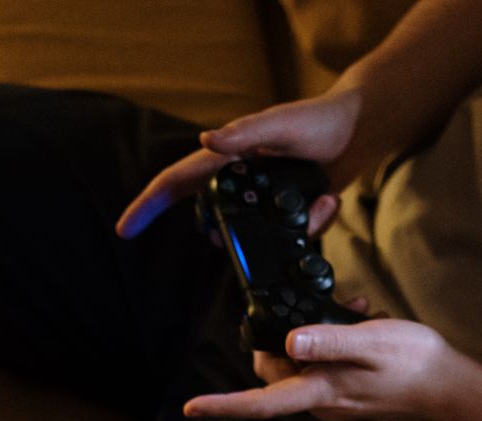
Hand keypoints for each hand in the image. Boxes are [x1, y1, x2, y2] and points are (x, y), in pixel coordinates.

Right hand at [116, 86, 365, 238]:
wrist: (356, 132)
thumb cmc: (319, 121)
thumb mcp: (282, 124)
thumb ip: (245, 134)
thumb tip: (208, 142)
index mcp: (226, 157)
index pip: (175, 182)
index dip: (148, 207)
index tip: (124, 231)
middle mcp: (237, 180)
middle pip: (210, 219)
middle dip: (228, 233)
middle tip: (256, 228)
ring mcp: (259, 200)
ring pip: (251, 236)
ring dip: (281, 234)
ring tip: (313, 203)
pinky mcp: (282, 213)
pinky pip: (286, 237)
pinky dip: (308, 228)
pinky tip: (325, 204)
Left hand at [183, 318, 460, 420]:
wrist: (450, 387)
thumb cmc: (416, 364)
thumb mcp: (372, 342)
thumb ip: (330, 339)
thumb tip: (290, 341)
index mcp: (319, 392)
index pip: (260, 404)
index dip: (223, 406)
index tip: (192, 408)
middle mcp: (319, 400)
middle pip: (272, 373)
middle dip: (276, 337)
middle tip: (304, 306)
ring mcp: (332, 396)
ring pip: (297, 363)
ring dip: (309, 332)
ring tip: (349, 310)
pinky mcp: (345, 388)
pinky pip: (320, 362)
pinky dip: (328, 338)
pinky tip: (357, 318)